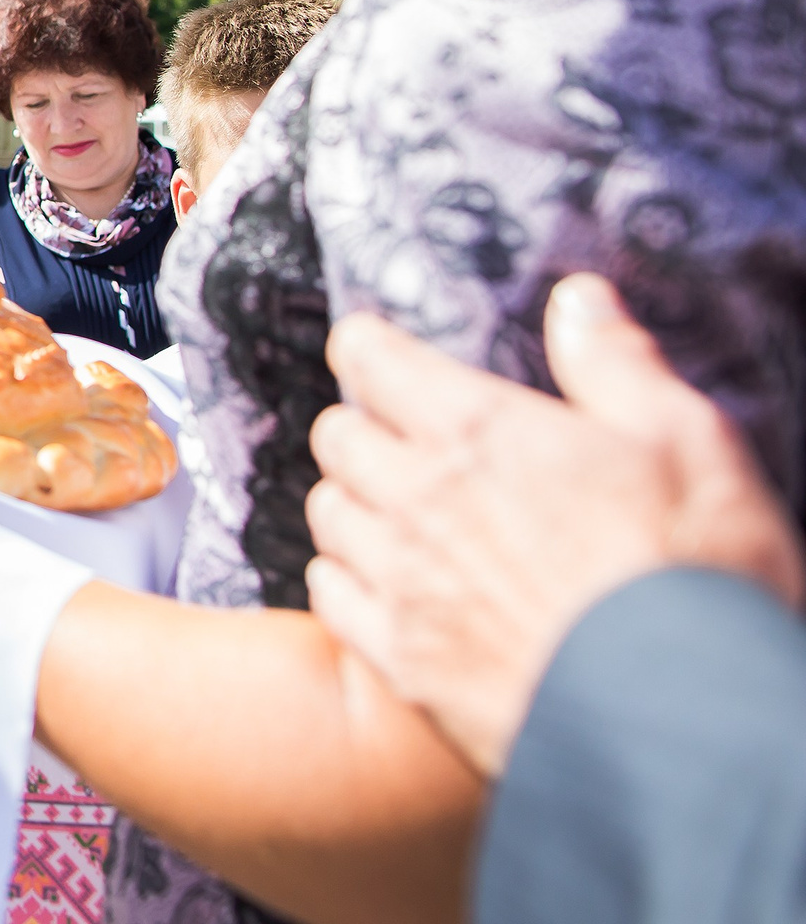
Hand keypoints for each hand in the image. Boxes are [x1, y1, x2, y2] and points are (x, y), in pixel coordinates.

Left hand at [303, 274, 805, 775]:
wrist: (692, 725)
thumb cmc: (697, 574)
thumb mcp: (686, 441)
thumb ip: (615, 364)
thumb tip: (577, 299)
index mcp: (479, 431)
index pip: (370, 358)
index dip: (372, 349)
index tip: (382, 354)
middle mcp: (420, 499)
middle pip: (336, 435)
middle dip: (364, 427)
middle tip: (403, 441)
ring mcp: (402, 582)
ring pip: (327, 513)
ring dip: (354, 502)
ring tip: (398, 513)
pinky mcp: (401, 660)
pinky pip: (330, 596)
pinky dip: (348, 581)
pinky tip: (389, 588)